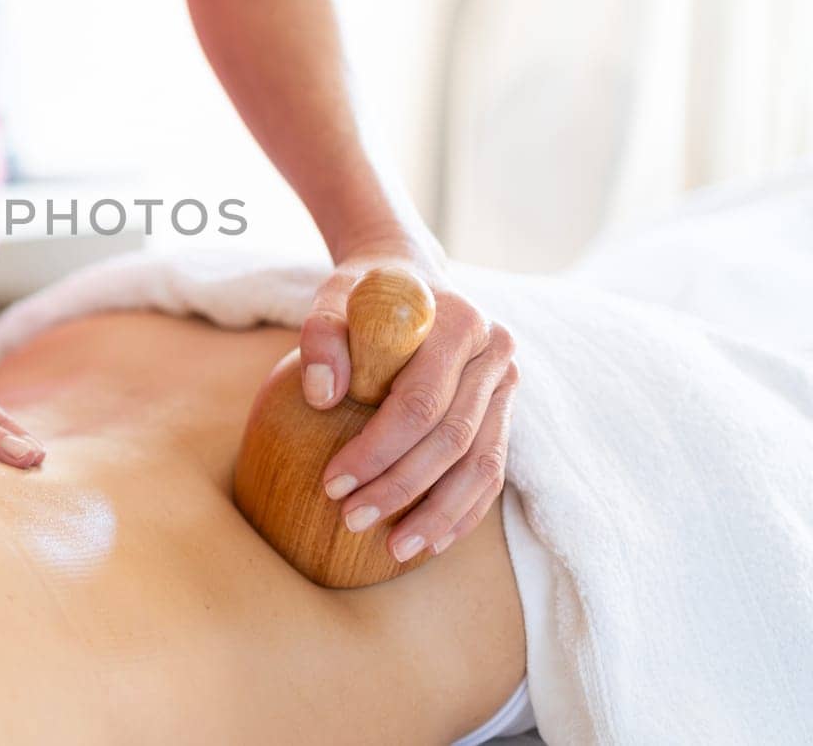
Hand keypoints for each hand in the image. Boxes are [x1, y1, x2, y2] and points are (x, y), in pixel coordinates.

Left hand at [298, 238, 517, 561]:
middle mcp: (495, 353)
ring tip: (396, 550)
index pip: (420, 401)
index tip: (332, 484)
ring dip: (439, 515)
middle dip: (401, 488)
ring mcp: (505, 384)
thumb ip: (322, 336)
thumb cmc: (365, 293)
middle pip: (452, 439)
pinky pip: (492, 471)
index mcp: (460, 322)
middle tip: (352, 520)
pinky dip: (463, 510)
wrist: (408, 276)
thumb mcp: (334, 297)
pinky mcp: (503, 411)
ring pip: (482, 465)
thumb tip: (322, 395)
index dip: (377, 449)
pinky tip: (431, 541)